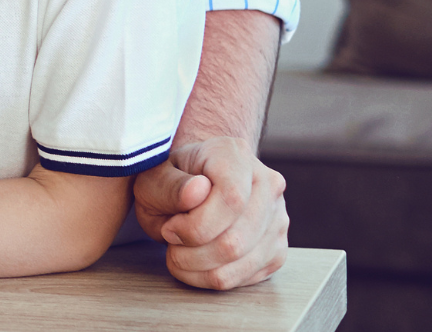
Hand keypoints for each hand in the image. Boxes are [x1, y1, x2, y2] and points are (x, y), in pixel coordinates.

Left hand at [133, 138, 288, 288]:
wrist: (191, 187)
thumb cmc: (171, 180)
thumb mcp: (153, 177)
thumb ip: (169, 184)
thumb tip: (197, 191)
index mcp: (235, 155)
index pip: (230, 200)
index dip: (195, 226)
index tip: (169, 228)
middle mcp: (267, 183)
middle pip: (236, 240)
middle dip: (192, 252)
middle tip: (170, 241)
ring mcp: (278, 217)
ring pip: (242, 263)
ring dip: (200, 267)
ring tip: (179, 251)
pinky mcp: (278, 248)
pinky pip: (248, 277)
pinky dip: (213, 276)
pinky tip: (196, 261)